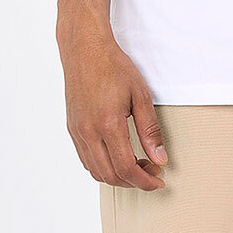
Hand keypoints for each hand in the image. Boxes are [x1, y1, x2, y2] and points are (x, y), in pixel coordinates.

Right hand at [58, 17, 166, 189]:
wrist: (85, 50)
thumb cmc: (113, 67)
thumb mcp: (140, 95)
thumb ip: (150, 130)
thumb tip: (159, 158)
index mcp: (107, 124)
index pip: (126, 168)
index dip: (144, 180)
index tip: (158, 180)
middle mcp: (88, 132)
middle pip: (110, 175)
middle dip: (133, 182)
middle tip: (152, 172)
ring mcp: (77, 131)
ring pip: (95, 171)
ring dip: (118, 176)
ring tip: (137, 165)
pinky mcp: (72, 128)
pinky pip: (86, 159)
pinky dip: (103, 166)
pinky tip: (118, 157)